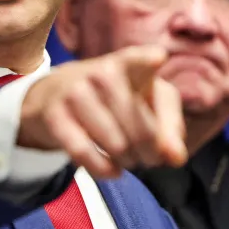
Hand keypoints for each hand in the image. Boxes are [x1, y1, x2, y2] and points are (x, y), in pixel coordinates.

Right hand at [17, 44, 187, 178]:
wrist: (52, 93)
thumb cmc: (111, 98)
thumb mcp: (145, 103)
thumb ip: (169, 128)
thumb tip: (175, 157)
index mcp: (129, 64)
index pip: (138, 59)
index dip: (148, 60)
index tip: (158, 59)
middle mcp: (102, 73)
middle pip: (143, 128)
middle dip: (151, 153)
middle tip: (149, 158)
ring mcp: (76, 92)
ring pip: (116, 145)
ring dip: (128, 161)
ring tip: (128, 160)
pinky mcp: (55, 115)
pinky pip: (84, 153)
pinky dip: (103, 169)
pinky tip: (112, 170)